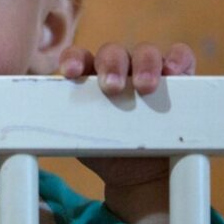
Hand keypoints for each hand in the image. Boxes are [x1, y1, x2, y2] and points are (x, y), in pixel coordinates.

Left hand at [59, 42, 195, 223]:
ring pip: (145, 51)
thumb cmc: (104, 148)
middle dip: (111, 65)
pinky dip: (177, 59)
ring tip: (145, 87)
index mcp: (89, 75)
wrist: (138, 172)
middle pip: (113, 52)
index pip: (79, 57)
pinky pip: (180, 57)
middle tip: (112, 87)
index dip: (73, 60)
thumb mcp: (83, 139)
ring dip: (145, 64)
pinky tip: (174, 71)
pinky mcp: (178, 78)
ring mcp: (148, 69)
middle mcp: (118, 67)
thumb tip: (43, 129)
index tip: (70, 74)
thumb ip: (67, 126)